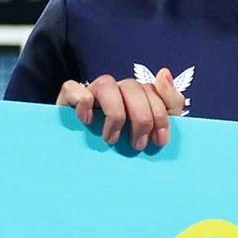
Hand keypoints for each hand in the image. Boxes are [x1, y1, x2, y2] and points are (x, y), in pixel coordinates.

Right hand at [56, 68, 187, 151]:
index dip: (159, 114)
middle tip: (137, 145)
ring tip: (112, 139)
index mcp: (136, 95)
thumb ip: (170, 102)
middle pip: (132, 87)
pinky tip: (87, 121)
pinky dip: (82, 102)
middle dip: (140, 118)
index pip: (151, 90)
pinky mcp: (68, 99)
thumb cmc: (125, 145)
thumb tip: (164, 72)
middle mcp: (115, 90)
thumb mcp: (154, 129)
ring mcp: (91, 92)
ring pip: (106, 84)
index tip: (159, 141)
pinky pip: (72, 87)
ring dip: (115, 113)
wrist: (87, 166)